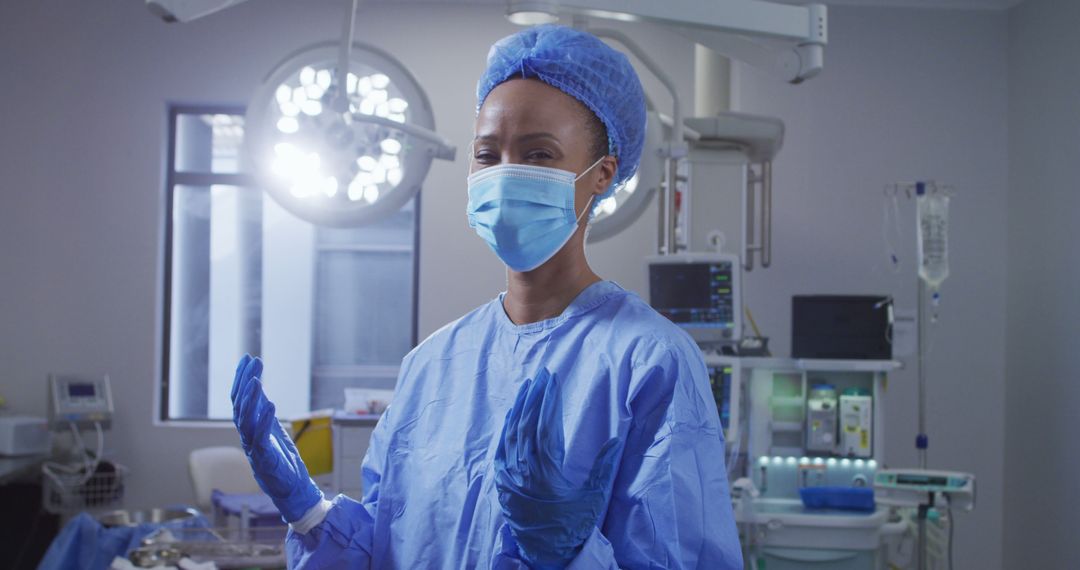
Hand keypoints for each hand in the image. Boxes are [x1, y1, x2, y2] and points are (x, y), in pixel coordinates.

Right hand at [230, 355, 322, 522]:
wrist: (291, 489)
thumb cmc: (281, 460)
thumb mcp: (272, 429)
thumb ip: (263, 411)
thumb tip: (258, 389)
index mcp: (249, 427)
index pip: (241, 398)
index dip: (242, 378)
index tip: (248, 358)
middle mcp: (247, 435)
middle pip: (240, 405)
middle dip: (245, 382)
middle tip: (252, 362)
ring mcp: (253, 447)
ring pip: (246, 420)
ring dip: (251, 400)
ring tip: (257, 380)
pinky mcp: (264, 459)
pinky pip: (261, 438)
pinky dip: (264, 421)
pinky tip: (271, 405)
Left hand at [494, 368, 623, 568]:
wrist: (547, 554)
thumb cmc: (573, 528)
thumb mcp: (593, 499)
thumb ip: (603, 467)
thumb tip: (616, 439)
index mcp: (547, 472)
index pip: (546, 427)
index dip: (549, 401)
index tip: (553, 380)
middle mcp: (524, 471)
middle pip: (527, 424)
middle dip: (535, 396)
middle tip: (542, 374)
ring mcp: (510, 476)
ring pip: (512, 433)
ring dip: (520, 407)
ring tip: (528, 386)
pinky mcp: (502, 483)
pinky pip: (502, 449)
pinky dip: (507, 429)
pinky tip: (512, 414)